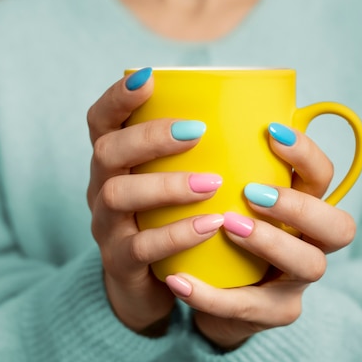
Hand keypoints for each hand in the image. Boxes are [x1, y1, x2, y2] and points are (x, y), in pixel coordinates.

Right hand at [87, 68, 223, 335]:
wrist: (148, 283)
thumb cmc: (170, 218)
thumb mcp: (172, 181)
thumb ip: (195, 152)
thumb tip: (260, 110)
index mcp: (114, 162)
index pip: (101, 120)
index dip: (118, 97)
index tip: (150, 78)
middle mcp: (101, 187)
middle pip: (106, 152)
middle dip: (148, 137)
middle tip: (196, 131)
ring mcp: (107, 226)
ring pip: (117, 196)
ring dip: (166, 185)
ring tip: (212, 183)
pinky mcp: (120, 262)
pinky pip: (141, 247)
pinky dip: (176, 233)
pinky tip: (211, 225)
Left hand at [165, 125, 355, 349]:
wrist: (214, 290)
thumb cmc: (221, 233)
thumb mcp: (224, 197)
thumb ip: (218, 169)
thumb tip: (186, 117)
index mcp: (301, 207)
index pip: (322, 177)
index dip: (306, 155)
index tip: (271, 131)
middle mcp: (309, 242)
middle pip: (337, 226)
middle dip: (300, 205)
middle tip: (252, 193)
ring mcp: (296, 281)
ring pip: (307, 265)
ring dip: (269, 242)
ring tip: (227, 226)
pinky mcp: (272, 312)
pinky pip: (248, 307)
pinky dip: (210, 295)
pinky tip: (177, 281)